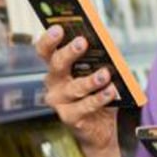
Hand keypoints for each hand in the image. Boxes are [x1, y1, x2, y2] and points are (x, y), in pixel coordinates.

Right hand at [34, 25, 119, 151]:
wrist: (101, 128)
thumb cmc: (98, 93)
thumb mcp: (97, 71)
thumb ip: (97, 57)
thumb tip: (104, 40)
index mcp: (57, 68)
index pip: (45, 50)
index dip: (49, 39)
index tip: (58, 27)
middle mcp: (54, 83)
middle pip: (56, 64)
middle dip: (69, 52)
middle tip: (81, 42)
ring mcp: (59, 102)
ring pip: (74, 87)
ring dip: (91, 80)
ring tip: (105, 74)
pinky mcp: (69, 117)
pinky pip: (85, 106)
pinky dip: (100, 98)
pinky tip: (111, 91)